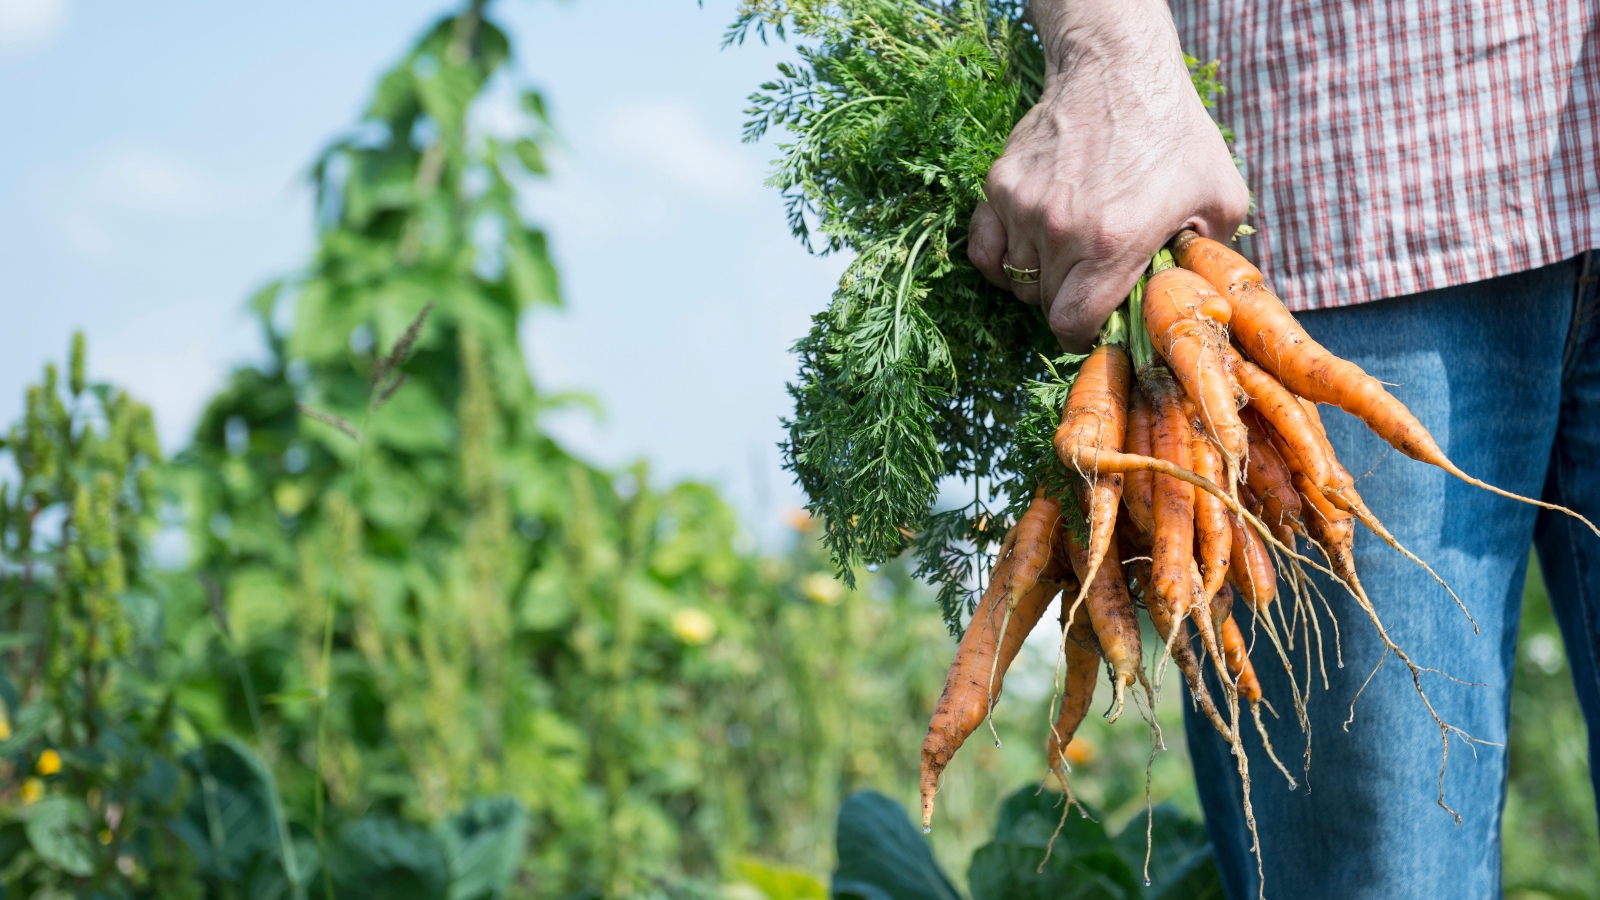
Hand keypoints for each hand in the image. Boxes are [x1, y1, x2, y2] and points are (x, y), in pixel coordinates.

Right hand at [967, 0, 1248, 351]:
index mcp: (1113, 242)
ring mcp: (1023, 206)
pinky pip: (984, 248)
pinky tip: (1025, 251)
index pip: (1071, 323)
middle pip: (1043, 304)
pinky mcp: (1000, 185)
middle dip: (1066, 304)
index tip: (1094, 326)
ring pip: (1015, 278)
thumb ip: (1211, 255)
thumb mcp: (1221, 196)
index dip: (1082, 335)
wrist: (1120, 70)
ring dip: (1038, 279)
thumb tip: (1201, 297)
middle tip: (1090, 284)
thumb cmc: (1173, 133)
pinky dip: (1000, 260)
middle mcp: (1060, 229)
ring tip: (1067, 257)